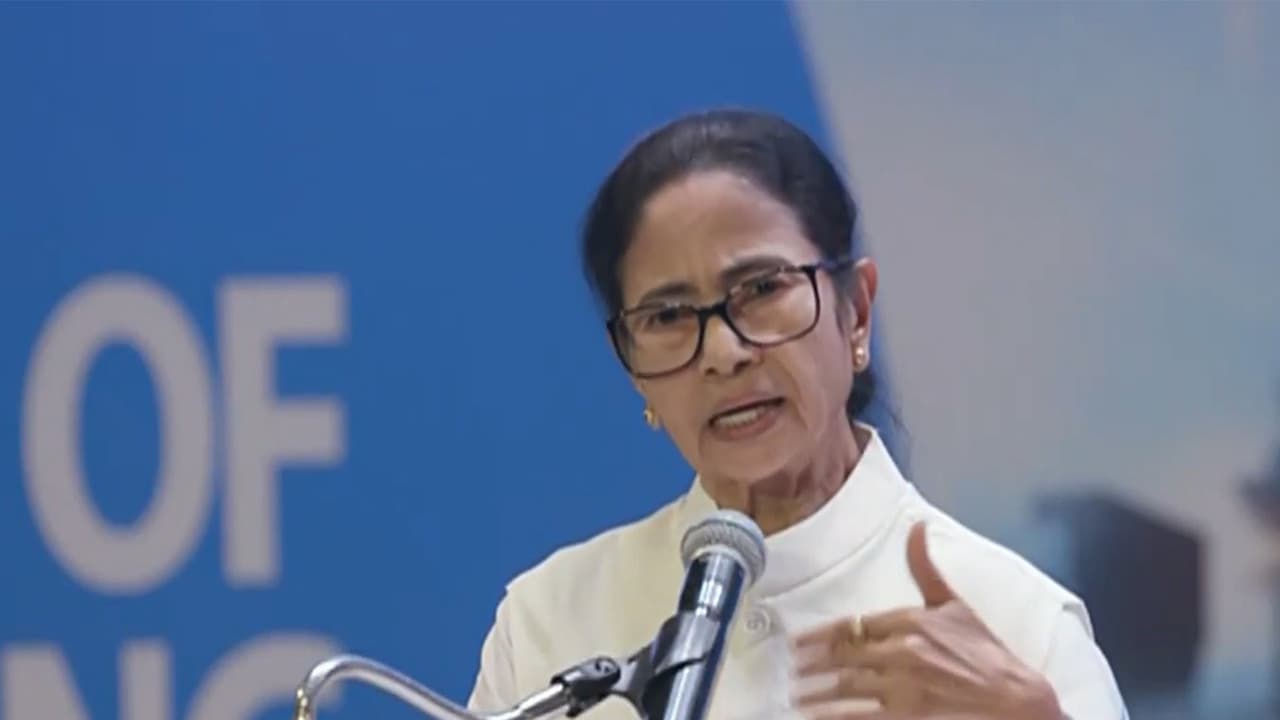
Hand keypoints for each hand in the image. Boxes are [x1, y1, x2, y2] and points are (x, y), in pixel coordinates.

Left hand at [789, 521, 1061, 718]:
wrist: (1018, 703)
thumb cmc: (988, 656)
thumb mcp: (956, 605)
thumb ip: (926, 567)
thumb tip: (917, 527)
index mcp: (910, 622)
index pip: (851, 626)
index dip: (820, 636)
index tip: (800, 643)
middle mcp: (902, 653)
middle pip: (840, 656)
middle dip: (810, 664)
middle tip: (792, 671)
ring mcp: (903, 689)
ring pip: (843, 689)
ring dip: (815, 694)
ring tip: (798, 698)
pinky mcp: (905, 719)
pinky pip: (857, 717)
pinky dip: (833, 717)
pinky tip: (817, 718)